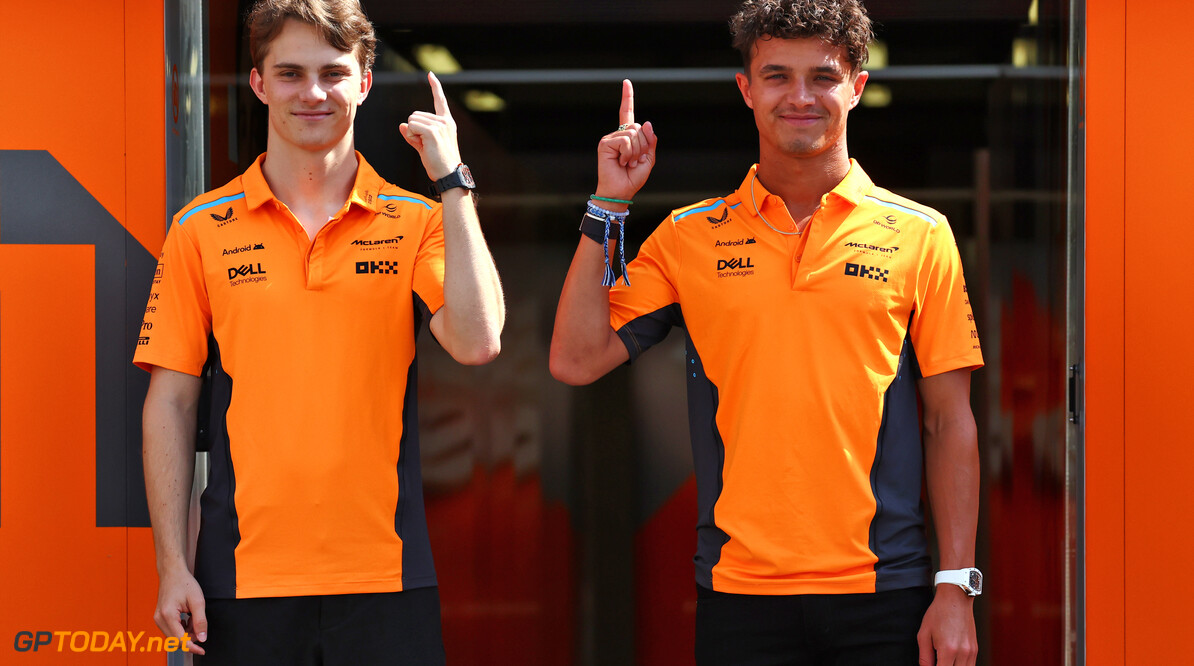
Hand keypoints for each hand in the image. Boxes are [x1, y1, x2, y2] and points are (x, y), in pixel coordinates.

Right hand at [153, 566, 206, 654]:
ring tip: (194, 617)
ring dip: (187, 632)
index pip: (180, 640)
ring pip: (174, 636)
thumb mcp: (197, 601)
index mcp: (168, 615)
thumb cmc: (184, 583)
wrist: (172, 572)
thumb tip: (202, 638)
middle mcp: (159, 619)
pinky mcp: (160, 618)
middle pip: (176, 640)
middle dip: (190, 637)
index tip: (202, 650)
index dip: (192, 647)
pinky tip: (188, 618)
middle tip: (200, 625)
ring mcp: (158, 619)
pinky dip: (182, 628)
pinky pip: (171, 630)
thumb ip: (200, 621)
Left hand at [400, 72, 462, 180]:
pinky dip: (412, 136)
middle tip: (425, 146)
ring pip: (412, 120)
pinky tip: (423, 146)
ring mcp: (440, 125)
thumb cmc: (438, 163)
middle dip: (414, 130)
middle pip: (415, 115)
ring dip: (413, 134)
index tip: (430, 75)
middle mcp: (444, 121)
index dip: (435, 87)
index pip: (440, 100)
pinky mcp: (433, 131)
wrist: (448, 174)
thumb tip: (402, 125)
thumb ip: (413, 135)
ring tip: (426, 147)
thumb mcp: (425, 147)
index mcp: (447, 122)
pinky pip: (412, 126)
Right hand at [595, 79, 657, 204]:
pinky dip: (628, 153)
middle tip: (635, 161)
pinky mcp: (605, 143)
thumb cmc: (633, 178)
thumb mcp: (648, 159)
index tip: (626, 82)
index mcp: (628, 137)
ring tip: (628, 163)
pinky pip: (625, 141)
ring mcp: (610, 138)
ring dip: (636, 152)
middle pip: (638, 127)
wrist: (621, 191)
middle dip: (643, 146)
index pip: (628, 113)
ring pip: (633, 134)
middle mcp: (618, 135)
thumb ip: (650, 141)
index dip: (628, 98)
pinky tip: (622, 162)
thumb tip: (646, 122)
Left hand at [916, 585, 976, 665]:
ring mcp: (971, 652)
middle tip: (937, 661)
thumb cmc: (939, 613)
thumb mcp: (924, 634)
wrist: (956, 599)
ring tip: (944, 661)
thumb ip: (924, 656)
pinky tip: (952, 661)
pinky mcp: (975, 649)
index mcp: (948, 650)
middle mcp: (962, 653)